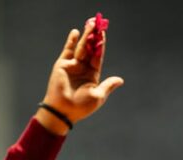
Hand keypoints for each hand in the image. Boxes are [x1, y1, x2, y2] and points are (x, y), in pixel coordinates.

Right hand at [35, 16, 123, 133]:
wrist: (63, 111)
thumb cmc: (81, 106)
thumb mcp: (98, 96)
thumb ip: (108, 85)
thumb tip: (120, 80)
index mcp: (92, 76)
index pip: (97, 56)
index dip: (100, 45)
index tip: (103, 33)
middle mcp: (82, 69)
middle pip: (89, 49)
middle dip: (93, 37)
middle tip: (98, 24)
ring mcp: (72, 66)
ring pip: (80, 48)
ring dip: (85, 36)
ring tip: (90, 24)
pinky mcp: (62, 65)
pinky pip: (68, 51)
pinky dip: (71, 41)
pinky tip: (76, 32)